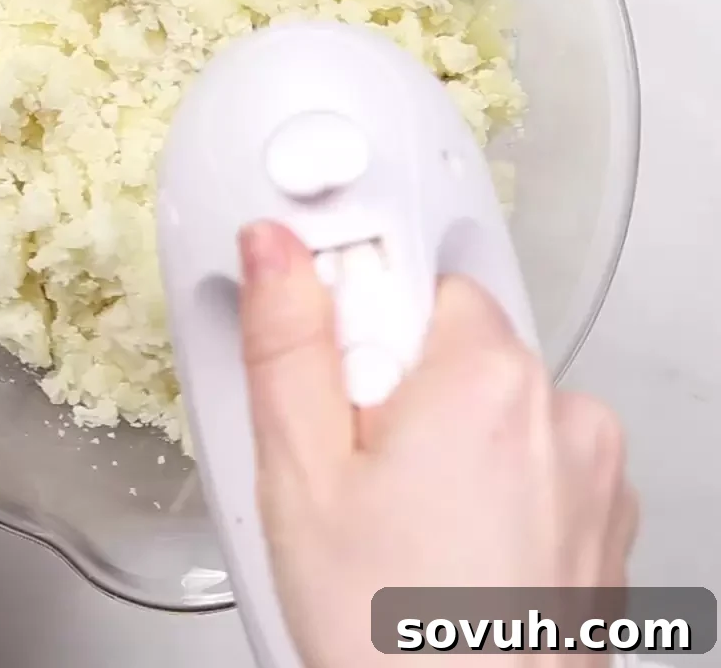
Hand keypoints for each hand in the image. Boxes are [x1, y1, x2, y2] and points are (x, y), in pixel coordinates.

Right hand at [237, 221, 636, 667]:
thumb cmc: (389, 633)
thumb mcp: (301, 474)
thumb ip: (285, 341)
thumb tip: (275, 246)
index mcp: (487, 376)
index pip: (413, 276)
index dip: (356, 329)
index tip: (337, 392)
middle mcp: (560, 409)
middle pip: (449, 339)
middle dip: (393, 383)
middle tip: (358, 469)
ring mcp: (590, 466)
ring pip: (486, 399)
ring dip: (441, 433)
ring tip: (401, 517)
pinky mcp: (600, 512)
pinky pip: (530, 454)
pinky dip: (489, 478)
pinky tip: (447, 541)